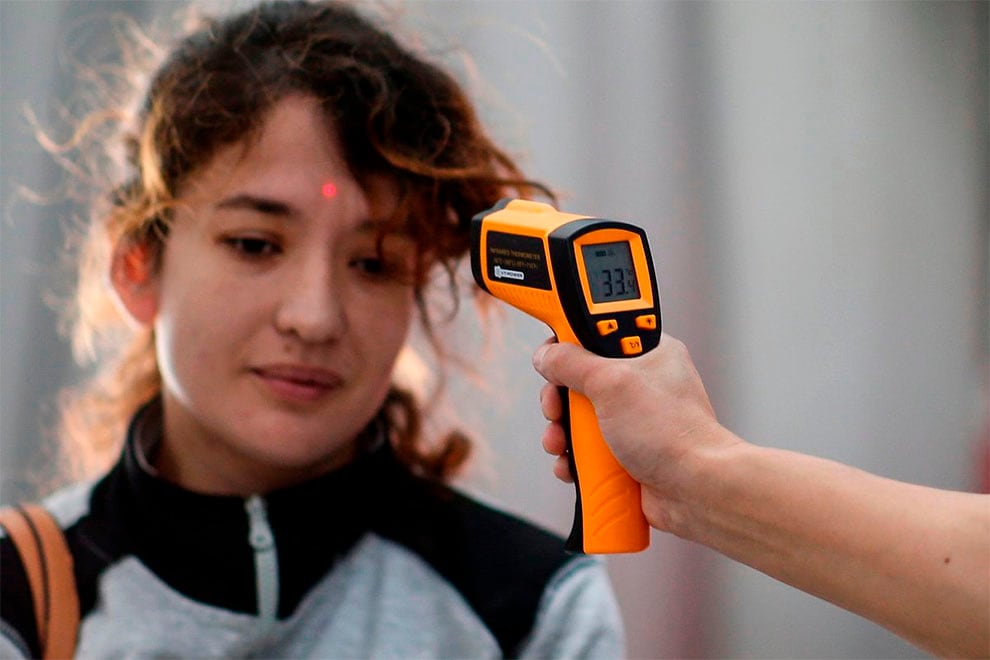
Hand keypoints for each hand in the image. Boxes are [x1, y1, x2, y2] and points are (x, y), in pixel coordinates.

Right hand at [532, 334, 737, 530]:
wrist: (695, 490)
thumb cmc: (674, 433)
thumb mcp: (613, 383)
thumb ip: (573, 363)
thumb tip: (547, 356)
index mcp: (646, 352)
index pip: (597, 331)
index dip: (571, 342)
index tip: (553, 355)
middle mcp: (638, 383)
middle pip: (578, 378)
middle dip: (559, 398)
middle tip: (557, 409)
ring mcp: (631, 419)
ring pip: (578, 416)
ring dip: (561, 432)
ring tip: (562, 443)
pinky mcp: (624, 450)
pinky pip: (586, 447)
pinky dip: (574, 457)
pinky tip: (573, 464)